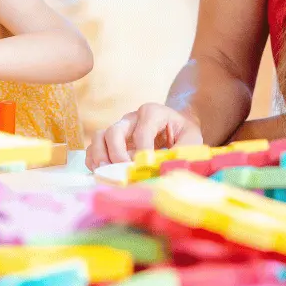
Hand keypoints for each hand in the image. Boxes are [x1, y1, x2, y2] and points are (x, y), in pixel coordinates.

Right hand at [85, 103, 203, 169]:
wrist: (176, 125)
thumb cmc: (183, 133)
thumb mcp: (192, 139)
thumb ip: (183, 152)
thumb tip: (166, 170)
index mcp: (152, 112)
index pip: (142, 131)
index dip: (142, 150)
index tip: (145, 167)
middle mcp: (132, 118)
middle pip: (114, 131)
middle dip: (116, 153)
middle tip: (123, 170)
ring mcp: (119, 128)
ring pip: (99, 136)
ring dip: (100, 156)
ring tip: (105, 172)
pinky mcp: (111, 140)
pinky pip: (95, 146)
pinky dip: (94, 160)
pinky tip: (101, 172)